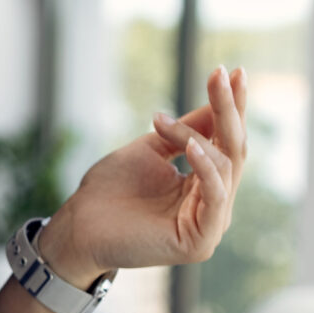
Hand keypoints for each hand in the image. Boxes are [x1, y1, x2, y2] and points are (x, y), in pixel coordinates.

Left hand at [40, 65, 246, 279]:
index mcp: (206, 185)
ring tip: (163, 122)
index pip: (227, 141)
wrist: (79, 225)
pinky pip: (215, 196)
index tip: (233, 70)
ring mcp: (211, 225)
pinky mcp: (200, 242)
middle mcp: (215, 205)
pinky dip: (206, 167)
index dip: (231, 106)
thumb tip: (219, 103)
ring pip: (224, 167)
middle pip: (234, 150)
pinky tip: (191, 146)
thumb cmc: (110, 189)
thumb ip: (188, 130)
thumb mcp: (153, 148)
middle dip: (228, 109)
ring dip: (196, 136)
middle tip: (222, 74)